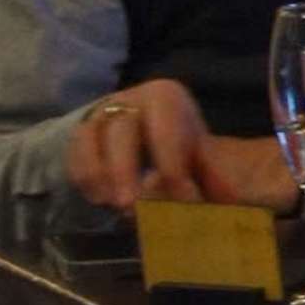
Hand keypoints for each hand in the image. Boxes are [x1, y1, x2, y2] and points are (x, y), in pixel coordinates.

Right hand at [62, 84, 292, 213]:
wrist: (147, 131)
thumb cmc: (178, 144)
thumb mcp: (201, 156)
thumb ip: (214, 177)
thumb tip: (230, 203)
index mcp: (166, 98)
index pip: (165, 128)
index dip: (172, 166)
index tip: (181, 200)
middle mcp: (130, 99)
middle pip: (121, 129)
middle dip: (125, 170)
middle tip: (130, 207)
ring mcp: (100, 114)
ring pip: (89, 138)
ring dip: (99, 175)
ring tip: (112, 206)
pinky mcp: (81, 134)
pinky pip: (73, 153)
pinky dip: (84, 178)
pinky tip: (98, 200)